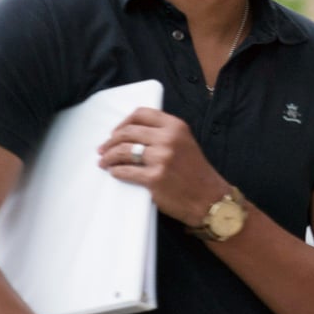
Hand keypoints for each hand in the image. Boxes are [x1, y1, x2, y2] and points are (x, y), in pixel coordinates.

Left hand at [100, 109, 229, 227]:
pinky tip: (114, 172)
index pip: (141, 114)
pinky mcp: (154, 178)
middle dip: (110, 141)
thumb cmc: (195, 173)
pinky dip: (116, 172)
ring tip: (104, 162)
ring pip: (123, 151)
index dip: (123, 123)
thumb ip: (163, 134)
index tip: (116, 132)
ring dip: (109, 157)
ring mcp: (161, 158)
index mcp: (176, 126)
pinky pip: (125, 171)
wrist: (209, 199)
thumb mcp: (185, 143)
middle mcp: (169, 139)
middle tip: (103, 149)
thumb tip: (130, 133)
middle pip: (128, 132)